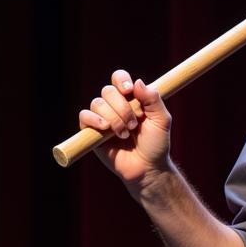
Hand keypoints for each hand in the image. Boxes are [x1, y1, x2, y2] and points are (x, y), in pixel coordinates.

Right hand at [78, 70, 171, 187]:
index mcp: (131, 99)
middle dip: (122, 107)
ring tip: (125, 134)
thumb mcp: (162, 121)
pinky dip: (94, 119)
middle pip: (108, 91)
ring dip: (114, 118)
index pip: (119, 78)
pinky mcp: (92, 131)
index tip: (129, 90)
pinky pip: (84, 116)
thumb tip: (138, 82)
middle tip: (134, 125)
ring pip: (97, 103)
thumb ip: (153, 100)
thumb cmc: (156, 144)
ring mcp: (102, 118)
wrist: (147, 167)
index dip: (121, 80)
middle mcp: (115, 105)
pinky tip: (106, 128)